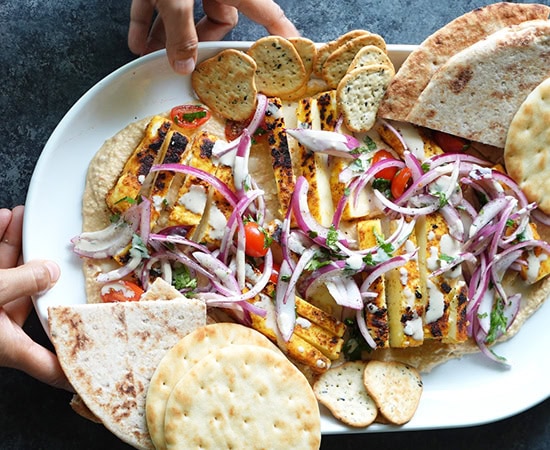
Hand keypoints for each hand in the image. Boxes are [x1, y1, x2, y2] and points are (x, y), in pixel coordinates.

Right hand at [0, 206, 70, 390]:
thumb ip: (22, 281)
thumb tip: (51, 272)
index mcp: (6, 346)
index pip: (49, 365)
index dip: (73, 369)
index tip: (97, 369)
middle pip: (30, 297)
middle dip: (41, 267)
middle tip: (57, 243)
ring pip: (7, 275)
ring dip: (15, 245)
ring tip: (23, 217)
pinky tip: (2, 220)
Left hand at [128, 0, 298, 74]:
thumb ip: (180, 32)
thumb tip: (184, 66)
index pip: (268, 14)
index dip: (281, 34)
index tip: (292, 50)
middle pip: (218, 21)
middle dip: (199, 43)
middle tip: (188, 64)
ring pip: (186, 16)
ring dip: (168, 37)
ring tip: (154, 55)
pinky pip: (159, 5)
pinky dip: (147, 21)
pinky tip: (137, 40)